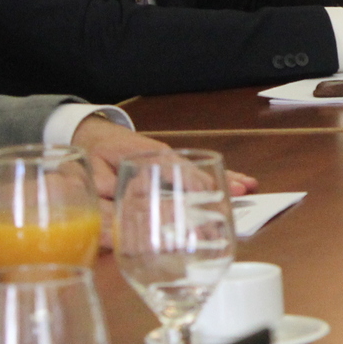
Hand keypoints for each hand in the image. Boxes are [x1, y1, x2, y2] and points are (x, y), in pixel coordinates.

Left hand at [70, 113, 259, 204]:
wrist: (93, 133)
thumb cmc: (96, 152)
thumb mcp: (97, 171)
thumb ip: (107, 190)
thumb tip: (118, 210)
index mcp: (150, 157)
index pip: (179, 170)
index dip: (196, 185)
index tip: (213, 198)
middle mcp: (165, 155)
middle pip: (198, 169)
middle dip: (220, 182)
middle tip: (243, 194)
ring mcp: (170, 159)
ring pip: (202, 169)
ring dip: (224, 177)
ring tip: (249, 186)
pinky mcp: (171, 165)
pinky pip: (197, 171)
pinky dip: (216, 177)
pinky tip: (234, 183)